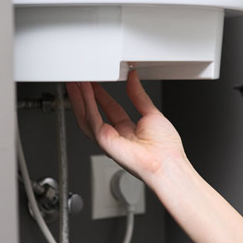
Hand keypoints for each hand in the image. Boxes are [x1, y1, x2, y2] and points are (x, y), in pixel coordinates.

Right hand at [66, 70, 186, 183]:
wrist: (166, 163)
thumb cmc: (165, 149)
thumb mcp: (151, 113)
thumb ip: (139, 96)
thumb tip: (133, 79)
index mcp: (128, 130)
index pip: (109, 108)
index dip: (101, 95)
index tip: (96, 82)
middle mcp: (115, 136)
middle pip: (94, 113)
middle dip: (84, 96)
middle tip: (79, 80)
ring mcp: (108, 139)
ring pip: (87, 117)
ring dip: (80, 99)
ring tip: (76, 83)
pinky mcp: (104, 140)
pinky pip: (92, 119)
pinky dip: (88, 104)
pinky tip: (86, 91)